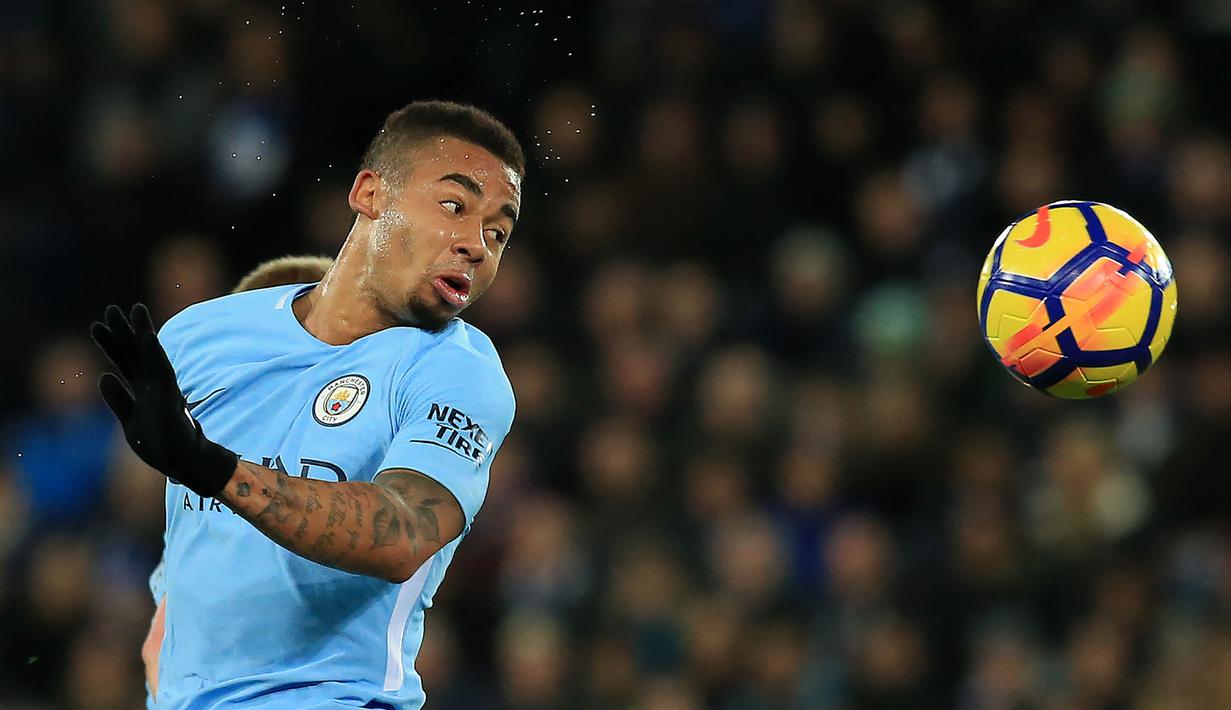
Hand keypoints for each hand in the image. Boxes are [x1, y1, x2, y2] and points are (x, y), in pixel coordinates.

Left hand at [90, 303, 237, 496]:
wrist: (183, 463)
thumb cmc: (161, 446)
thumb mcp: (130, 423)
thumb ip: (118, 400)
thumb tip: (103, 376)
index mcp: (142, 391)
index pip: (124, 362)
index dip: (110, 344)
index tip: (97, 325)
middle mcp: (152, 386)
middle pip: (134, 354)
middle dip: (123, 331)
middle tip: (111, 309)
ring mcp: (162, 390)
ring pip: (149, 356)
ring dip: (142, 333)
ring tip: (135, 310)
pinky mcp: (170, 397)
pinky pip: (161, 371)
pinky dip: (154, 353)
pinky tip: (147, 337)